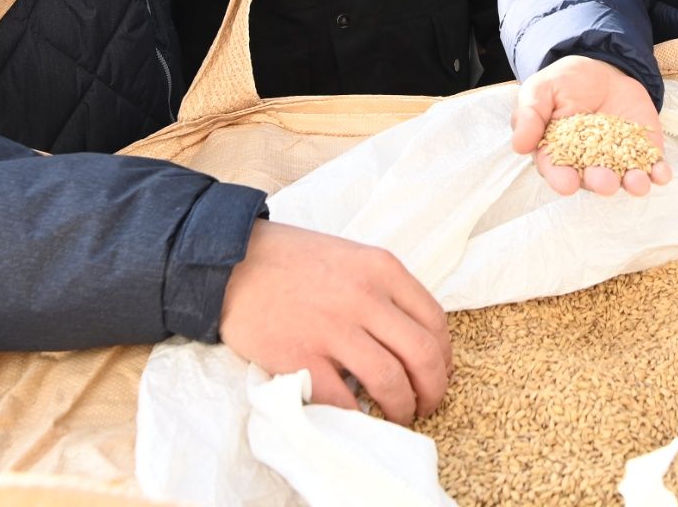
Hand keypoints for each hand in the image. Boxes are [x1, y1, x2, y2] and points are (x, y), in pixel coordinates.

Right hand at [219, 220, 451, 422]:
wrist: (232, 262)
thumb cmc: (293, 261)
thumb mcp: (352, 258)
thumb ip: (384, 290)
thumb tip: (412, 337)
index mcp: (383, 269)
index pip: (435, 321)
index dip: (445, 357)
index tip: (438, 373)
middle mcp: (365, 297)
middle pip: (423, 355)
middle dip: (433, 389)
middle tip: (425, 405)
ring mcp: (332, 329)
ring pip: (390, 382)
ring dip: (402, 408)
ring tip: (396, 416)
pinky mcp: (299, 357)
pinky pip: (343, 401)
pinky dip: (357, 418)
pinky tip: (359, 418)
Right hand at [511, 55, 671, 196]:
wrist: (602, 69)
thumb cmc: (566, 83)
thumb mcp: (541, 89)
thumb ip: (530, 114)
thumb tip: (519, 144)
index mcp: (558, 154)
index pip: (557, 171)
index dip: (561, 178)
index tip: (566, 182)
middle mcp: (589, 163)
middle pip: (594, 179)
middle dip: (600, 182)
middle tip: (605, 182)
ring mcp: (619, 159)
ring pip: (625, 178)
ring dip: (632, 183)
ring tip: (637, 183)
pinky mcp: (644, 150)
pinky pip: (653, 166)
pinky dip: (658, 172)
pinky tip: (663, 174)